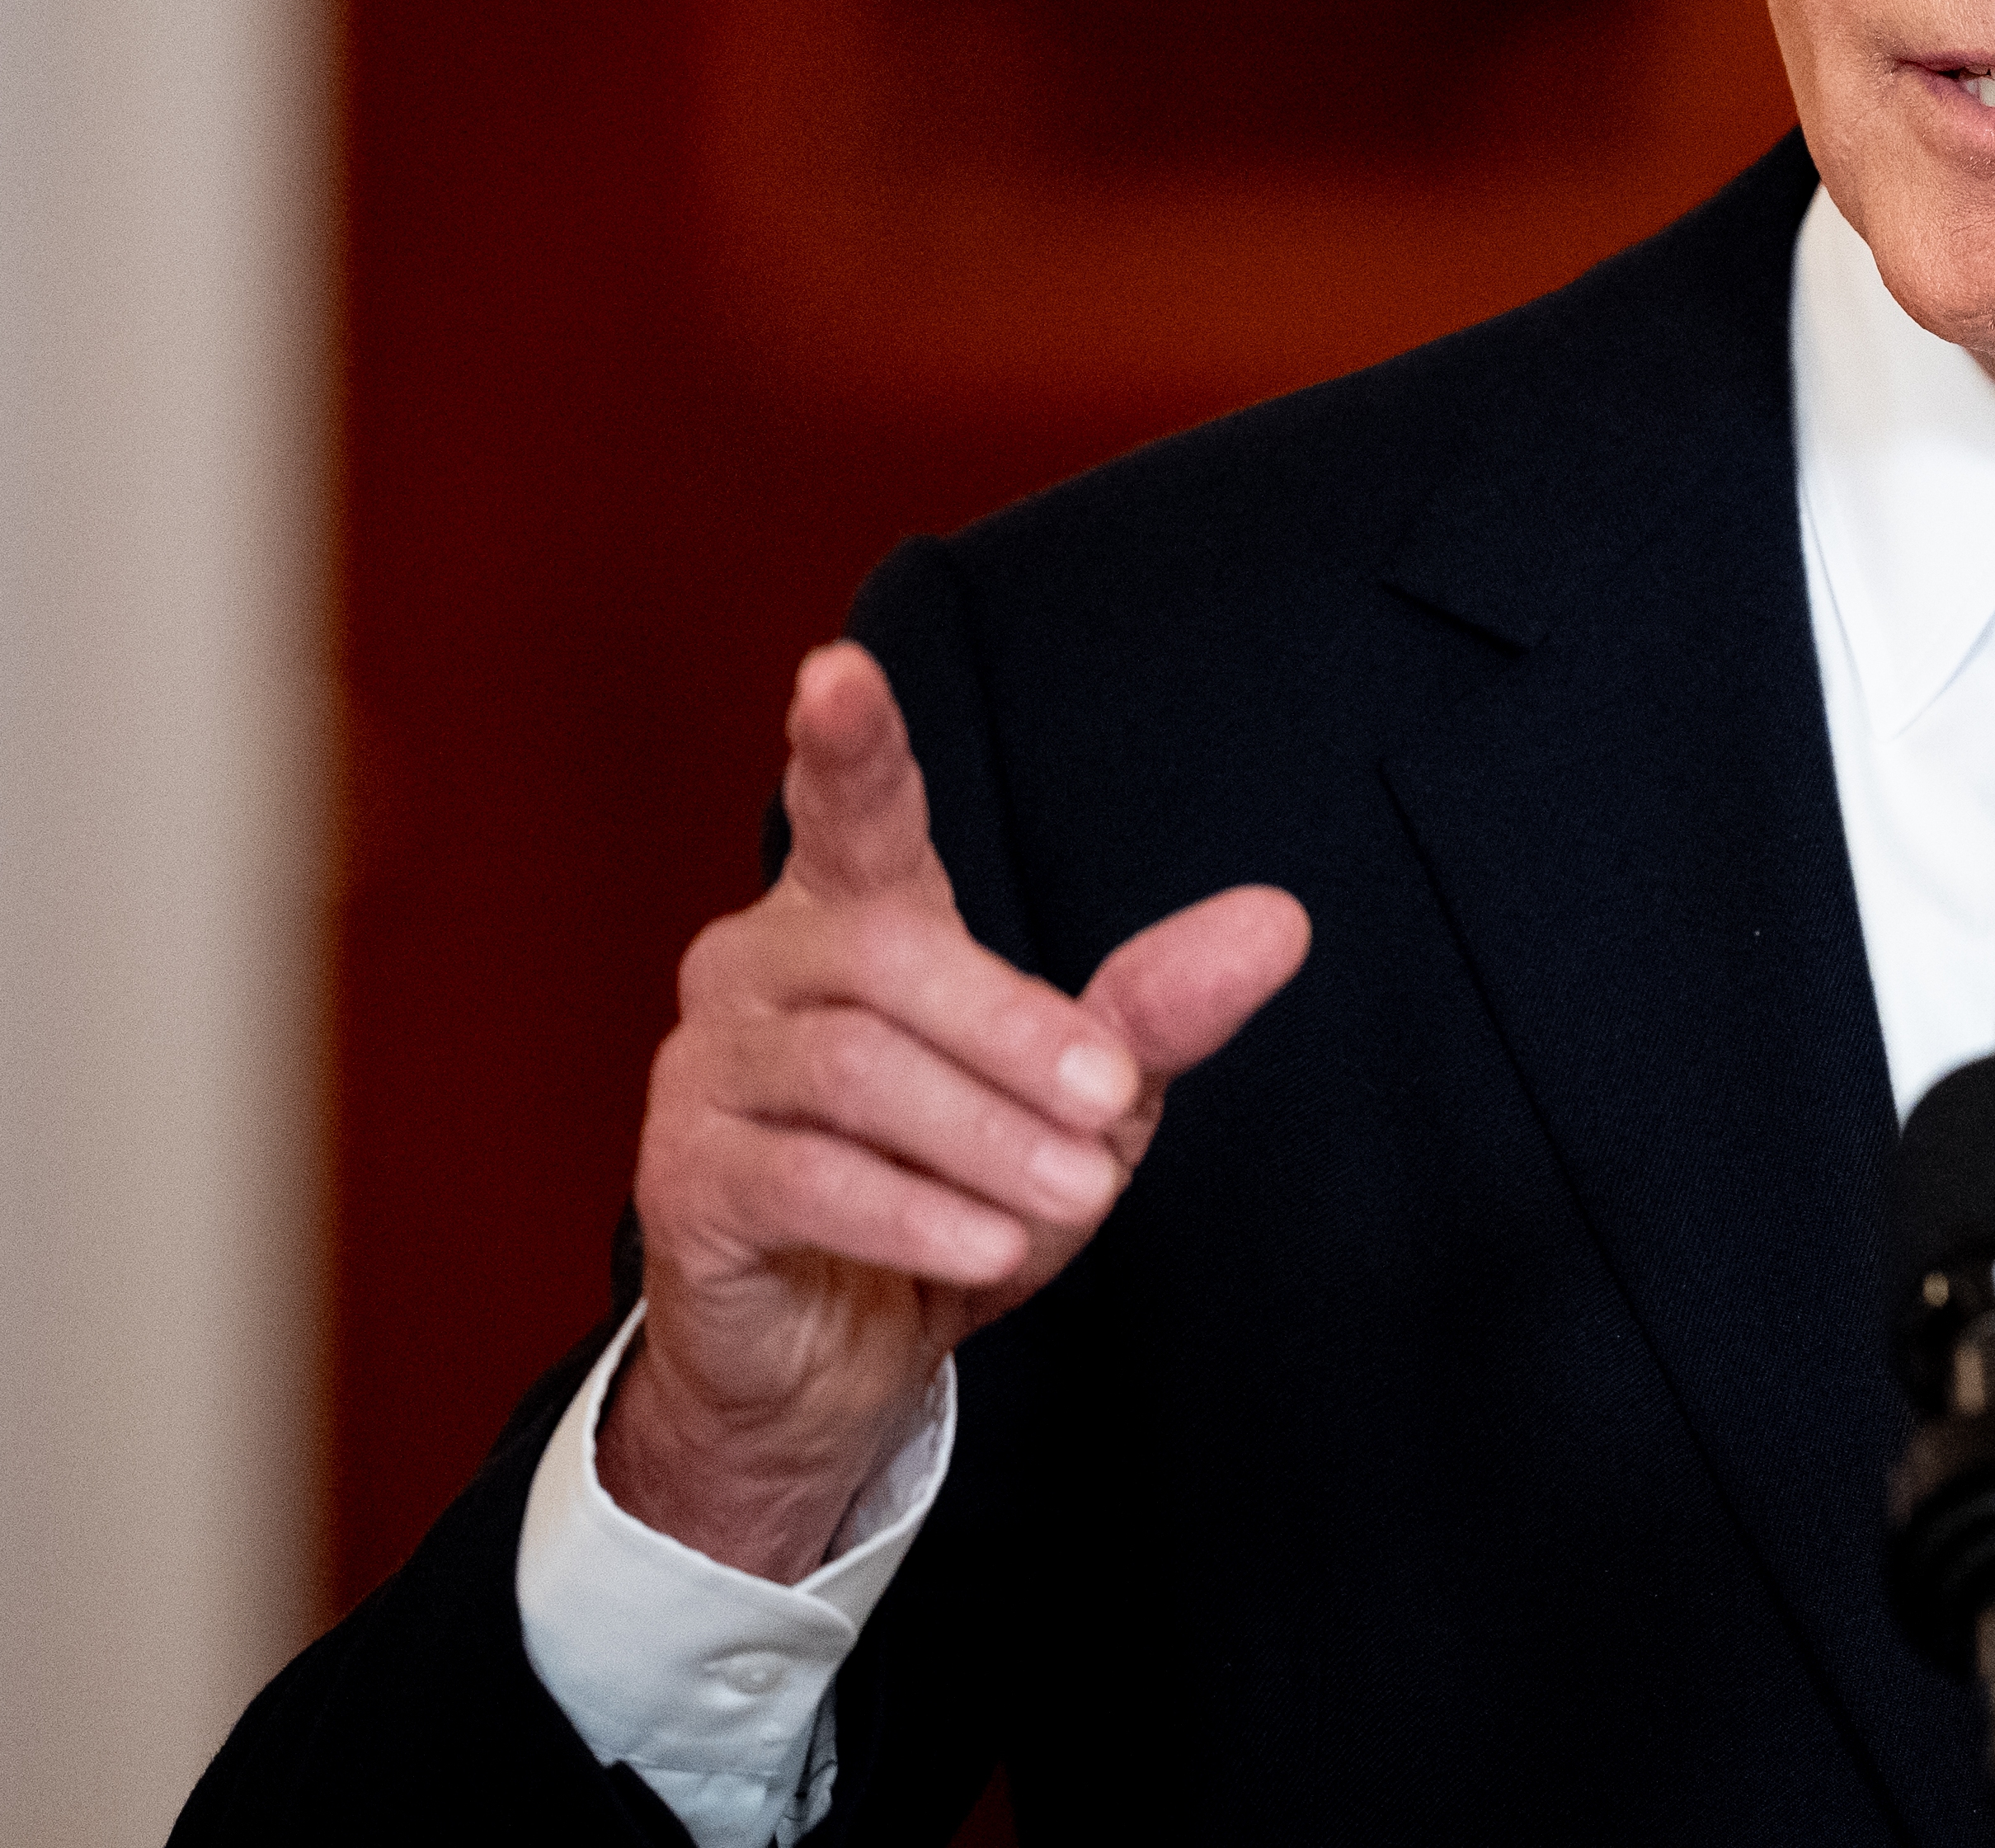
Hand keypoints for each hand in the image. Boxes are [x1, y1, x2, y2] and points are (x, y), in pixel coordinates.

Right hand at [601, 640, 1310, 1578]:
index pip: (852, 807)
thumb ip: (1160, 1010)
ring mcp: (706, 1067)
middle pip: (889, 958)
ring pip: (851, 1070)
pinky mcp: (683, 1177)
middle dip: (1015, 1033)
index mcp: (857, 912)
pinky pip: (803, 1178)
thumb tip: (1281, 922)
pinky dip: (914, 1216)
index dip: (847, 740)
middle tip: (1112, 1105)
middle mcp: (761, 964)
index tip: (836, 669)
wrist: (841, 1355)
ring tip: (1072, 1196)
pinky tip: (988, 1250)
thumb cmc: (959, 1187)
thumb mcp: (1082, 1098)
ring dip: (983, 1137)